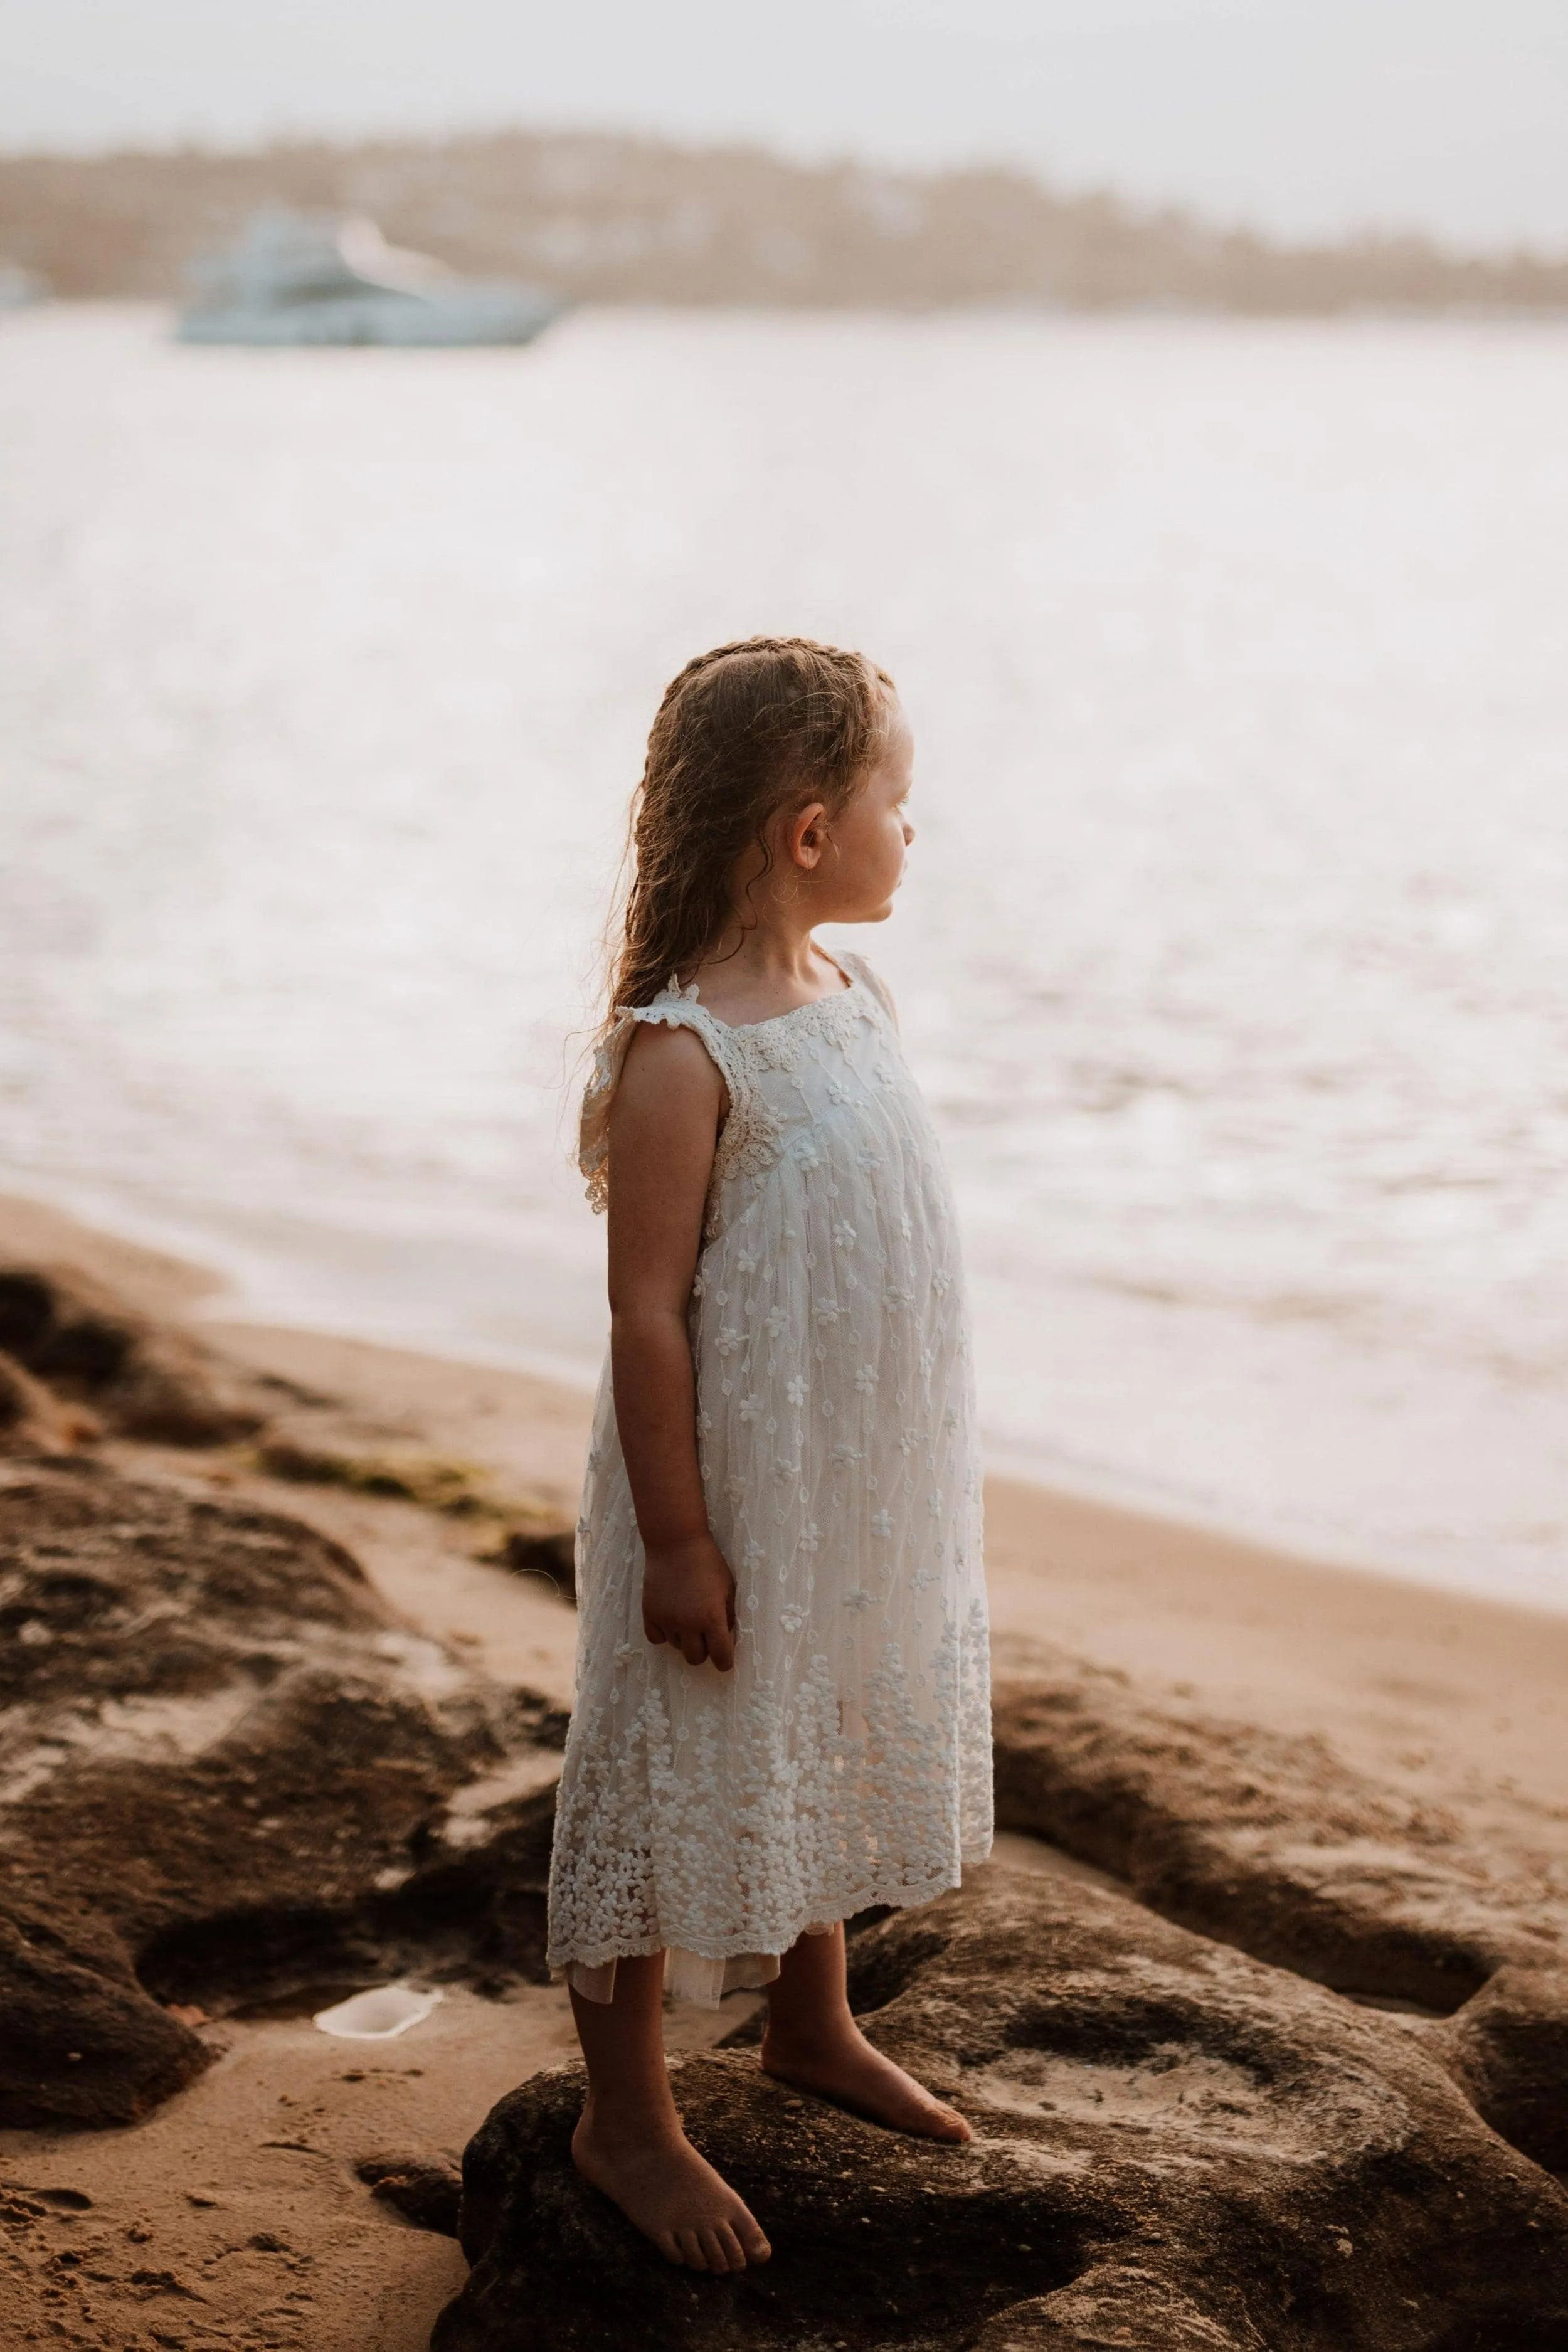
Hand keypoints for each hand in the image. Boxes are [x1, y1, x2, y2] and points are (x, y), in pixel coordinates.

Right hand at [642, 1534, 737, 1670]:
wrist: (676, 1542)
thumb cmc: (708, 1563)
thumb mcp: (728, 1587)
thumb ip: (729, 1616)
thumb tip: (726, 1637)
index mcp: (711, 1617)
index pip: (721, 1657)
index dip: (725, 1662)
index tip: (725, 1659)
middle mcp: (687, 1623)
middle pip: (695, 1659)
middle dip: (704, 1651)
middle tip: (705, 1636)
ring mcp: (666, 1619)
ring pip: (676, 1646)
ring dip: (684, 1638)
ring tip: (687, 1616)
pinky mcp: (649, 1613)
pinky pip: (656, 1638)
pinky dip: (664, 1633)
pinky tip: (670, 1619)